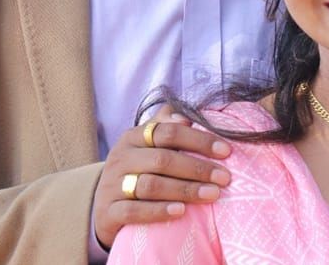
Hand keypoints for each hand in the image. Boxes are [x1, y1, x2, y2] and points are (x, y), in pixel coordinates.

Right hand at [92, 107, 231, 249]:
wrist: (102, 207)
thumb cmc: (136, 171)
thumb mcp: (146, 146)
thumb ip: (165, 127)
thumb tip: (187, 117)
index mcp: (133, 137)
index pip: (168, 132)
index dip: (198, 140)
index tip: (226, 151)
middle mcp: (121, 158)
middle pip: (162, 159)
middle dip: (197, 167)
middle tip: (225, 177)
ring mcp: (112, 185)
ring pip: (150, 185)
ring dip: (185, 189)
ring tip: (212, 194)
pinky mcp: (109, 212)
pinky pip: (134, 211)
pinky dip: (159, 211)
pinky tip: (181, 211)